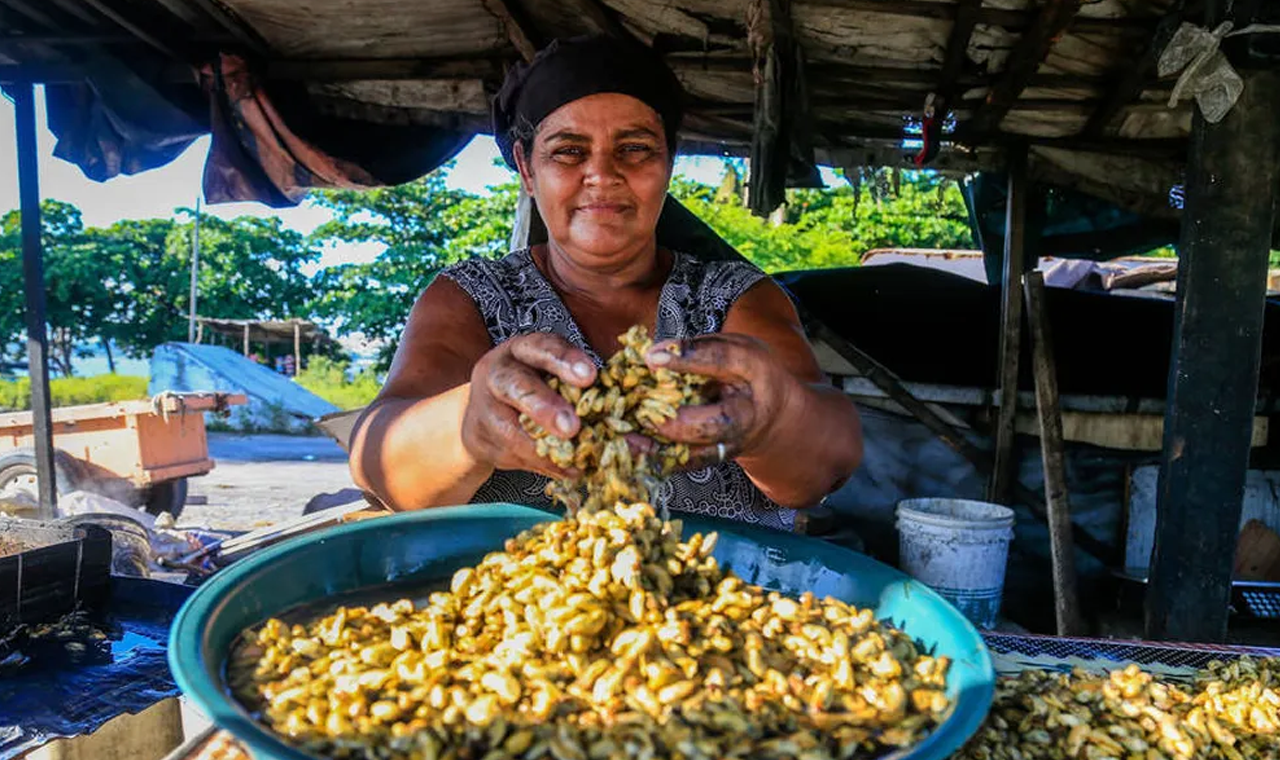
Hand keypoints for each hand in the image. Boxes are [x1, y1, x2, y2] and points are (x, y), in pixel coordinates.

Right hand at [460, 333, 596, 478]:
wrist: (484, 416)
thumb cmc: (534, 389)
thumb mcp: (556, 379)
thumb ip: (592, 397)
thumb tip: (642, 441)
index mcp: (522, 351)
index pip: (542, 347)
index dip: (565, 360)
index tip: (590, 376)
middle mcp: (499, 375)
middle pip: (517, 387)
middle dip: (546, 407)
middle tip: (571, 427)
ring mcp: (487, 409)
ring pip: (513, 430)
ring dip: (547, 448)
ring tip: (578, 461)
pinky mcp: (484, 441)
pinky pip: (517, 456)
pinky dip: (547, 465)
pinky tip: (571, 470)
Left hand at [643, 333, 796, 469]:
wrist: (774, 413)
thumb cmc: (746, 372)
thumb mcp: (732, 347)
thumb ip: (696, 349)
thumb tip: (650, 355)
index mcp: (753, 372)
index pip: (721, 361)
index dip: (685, 359)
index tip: (650, 357)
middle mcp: (745, 415)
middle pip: (714, 424)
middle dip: (674, 419)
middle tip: (641, 407)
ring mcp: (730, 443)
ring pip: (695, 454)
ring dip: (657, 446)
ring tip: (624, 435)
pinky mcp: (712, 460)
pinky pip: (682, 464)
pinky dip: (653, 459)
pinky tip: (628, 447)